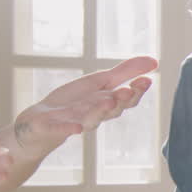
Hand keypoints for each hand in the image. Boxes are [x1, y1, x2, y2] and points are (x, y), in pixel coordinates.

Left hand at [13, 56, 157, 155]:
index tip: (147, 80)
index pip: (126, 100)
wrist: (37, 125)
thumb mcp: (98, 83)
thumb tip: (154, 61)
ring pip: (90, 119)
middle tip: (128, 90)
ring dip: (100, 111)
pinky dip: (68, 129)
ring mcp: (72, 123)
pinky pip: (60, 130)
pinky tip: (76, 128)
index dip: (136, 91)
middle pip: (111, 110)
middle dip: (120, 101)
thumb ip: (125, 72)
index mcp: (105, 104)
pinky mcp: (50, 128)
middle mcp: (92, 116)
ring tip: (109, 100)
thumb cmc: (70, 104)